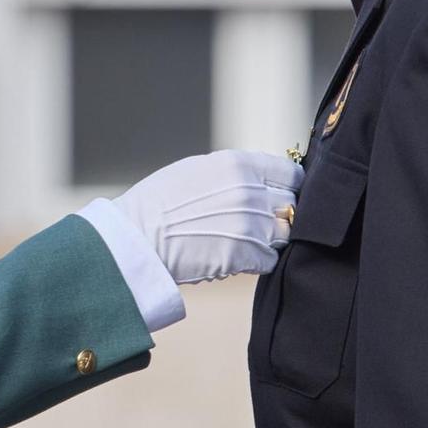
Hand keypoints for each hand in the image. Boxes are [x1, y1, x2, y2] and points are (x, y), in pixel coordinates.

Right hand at [111, 150, 303, 284]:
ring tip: (245, 241)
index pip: (291, 173)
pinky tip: (237, 258)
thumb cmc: (157, 203)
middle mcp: (251, 192)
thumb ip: (233, 173)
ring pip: (284, 234)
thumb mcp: (197, 170)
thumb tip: (256, 180)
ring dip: (270, 239)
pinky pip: (270, 260)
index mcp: (239, 165)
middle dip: (279, 214)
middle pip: (290, 205)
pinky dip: (259, 262)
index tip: (282, 195)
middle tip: (258, 222)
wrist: (136, 239)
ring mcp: (251, 225)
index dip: (289, 186)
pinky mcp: (245, 255)